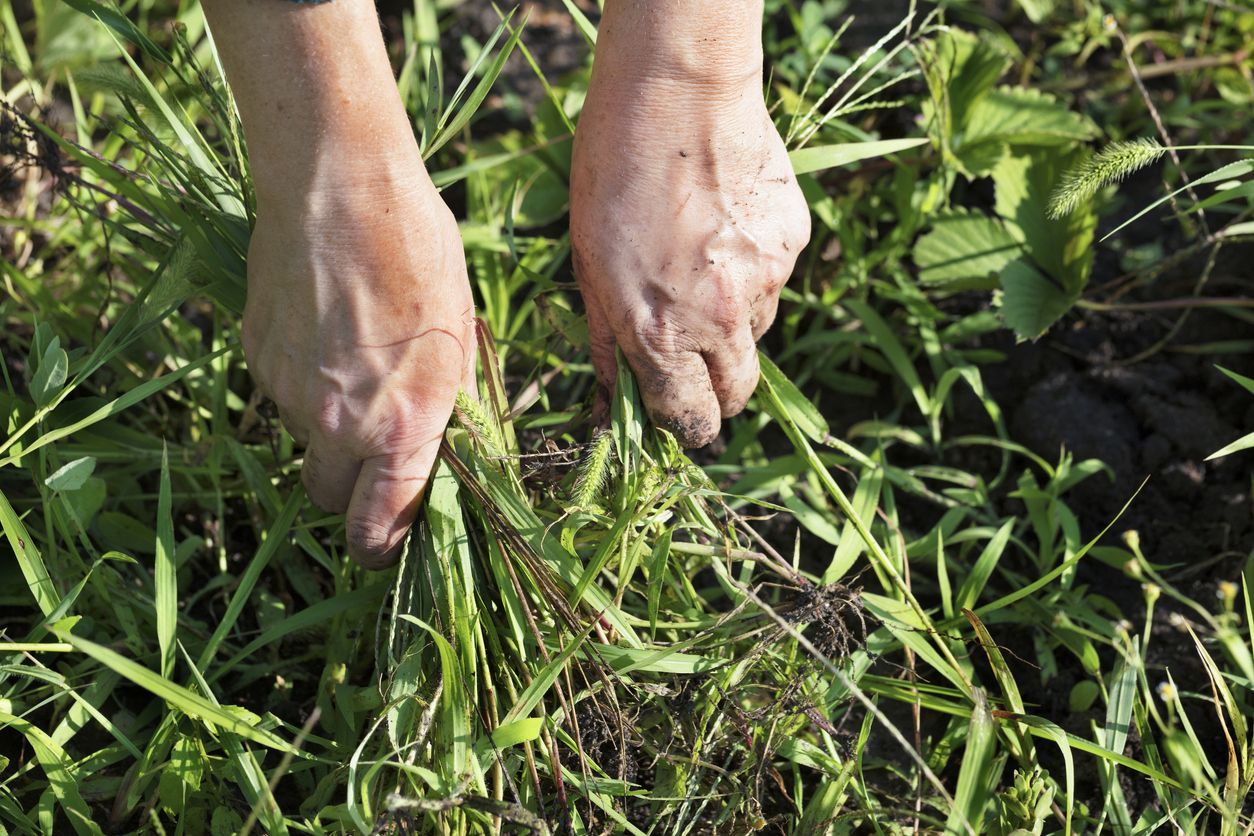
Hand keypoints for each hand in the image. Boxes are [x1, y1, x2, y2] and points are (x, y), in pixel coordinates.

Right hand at [242, 166, 473, 567]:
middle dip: (350, 491)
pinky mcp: (256, 359)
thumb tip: (444, 454)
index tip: (388, 543)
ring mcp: (289, 393)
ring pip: (304, 442)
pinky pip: (279, 395)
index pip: (379, 530)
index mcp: (403, 425)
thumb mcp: (459, 337)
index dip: (384, 547)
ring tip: (354, 363)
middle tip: (374, 452)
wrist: (340, 187)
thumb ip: (447, 409)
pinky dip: (300, 383)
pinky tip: (323, 332)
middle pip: (329, 499)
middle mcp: (340, 424)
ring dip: (326, 428)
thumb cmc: (419, 254)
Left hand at [569, 13, 809, 447]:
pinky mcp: (792, 244)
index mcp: (660, 334)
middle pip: (737, 394)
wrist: (678, 94)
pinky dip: (753, 270)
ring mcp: (765, 281)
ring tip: (700, 263)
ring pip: (757, 332)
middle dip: (717, 391)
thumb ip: (607, 340)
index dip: (685, 426)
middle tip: (695, 360)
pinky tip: (724, 226)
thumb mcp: (587, 264)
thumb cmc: (612, 174)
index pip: (690, 420)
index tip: (681, 418)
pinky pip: (774, 279)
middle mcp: (721, 320)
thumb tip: (611, 399)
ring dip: (733, 322)